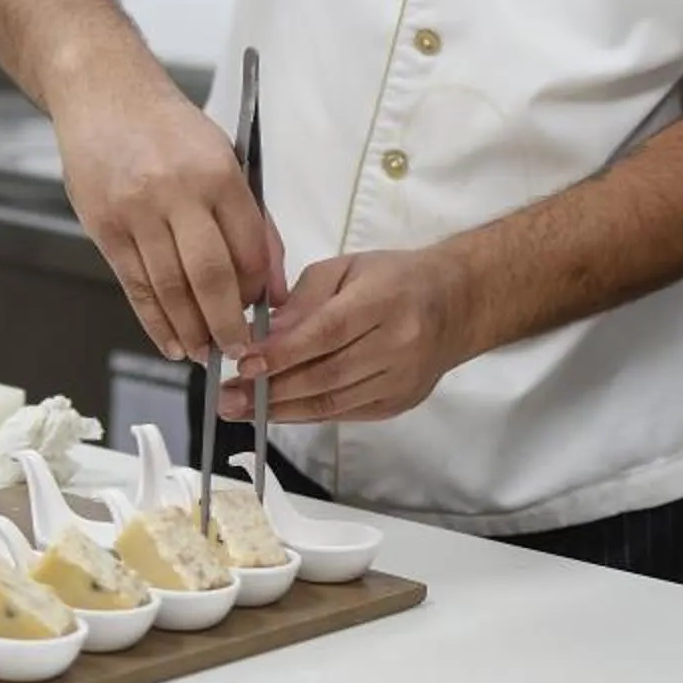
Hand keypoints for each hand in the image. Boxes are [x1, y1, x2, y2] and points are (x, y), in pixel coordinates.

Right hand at [53, 63, 284, 362]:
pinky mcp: (103, 227)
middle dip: (228, 325)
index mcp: (218, 172)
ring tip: (206, 354)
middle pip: (210, 277)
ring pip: (170, 288)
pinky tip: (172, 342)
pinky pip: (135, 286)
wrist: (103, 93)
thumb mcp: (223, 154)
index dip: (259, 291)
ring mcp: (136, 212)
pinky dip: (155, 321)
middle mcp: (176, 192)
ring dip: (192, 331)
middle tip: (239, 353)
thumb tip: (270, 283)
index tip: (264, 315)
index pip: (249, 248)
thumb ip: (250, 216)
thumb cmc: (168, 126)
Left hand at [220, 249, 469, 424]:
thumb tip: (264, 334)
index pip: (327, 332)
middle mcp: (397, 345)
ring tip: (240, 410)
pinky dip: (306, 414)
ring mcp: (401, 380)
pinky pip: (344, 414)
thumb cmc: (395, 278)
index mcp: (385, 300)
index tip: (242, 362)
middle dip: (271, 389)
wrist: (456, 305)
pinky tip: (276, 411)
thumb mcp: (348, 268)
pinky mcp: (399, 403)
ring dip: (282, 409)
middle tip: (227, 396)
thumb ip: (304, 299)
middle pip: (327, 375)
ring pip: (333, 402)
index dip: (283, 352)